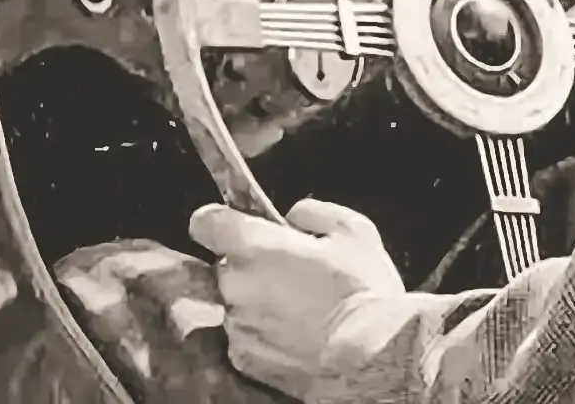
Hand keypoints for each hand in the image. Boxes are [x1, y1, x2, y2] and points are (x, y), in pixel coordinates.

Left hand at [188, 199, 404, 398]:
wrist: (369, 356)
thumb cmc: (360, 288)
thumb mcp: (352, 230)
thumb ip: (311, 213)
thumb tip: (291, 217)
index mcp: (254, 246)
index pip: (205, 222)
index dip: (220, 221)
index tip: (240, 226)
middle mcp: (234, 285)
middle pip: (225, 266)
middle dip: (251, 266)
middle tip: (291, 273)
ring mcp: (236, 326)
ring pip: (237, 303)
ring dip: (258, 301)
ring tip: (300, 310)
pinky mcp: (244, 360)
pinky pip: (246, 336)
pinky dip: (264, 334)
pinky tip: (297, 335)